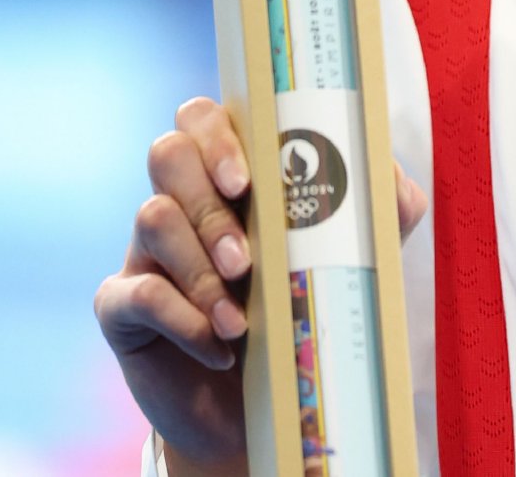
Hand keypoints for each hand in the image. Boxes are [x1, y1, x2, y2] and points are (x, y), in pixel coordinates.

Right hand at [93, 97, 427, 471]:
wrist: (273, 399)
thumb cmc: (311, 308)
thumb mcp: (359, 254)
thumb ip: (382, 207)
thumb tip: (393, 179)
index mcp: (233, 174)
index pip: (202, 116)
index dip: (218, 136)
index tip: (248, 182)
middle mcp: (184, 200)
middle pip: (168, 153)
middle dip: (209, 206)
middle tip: (246, 262)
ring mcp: (146, 249)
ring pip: (150, 217)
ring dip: (200, 270)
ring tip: (241, 320)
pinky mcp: (122, 307)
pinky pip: (132, 292)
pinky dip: (182, 320)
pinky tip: (220, 347)